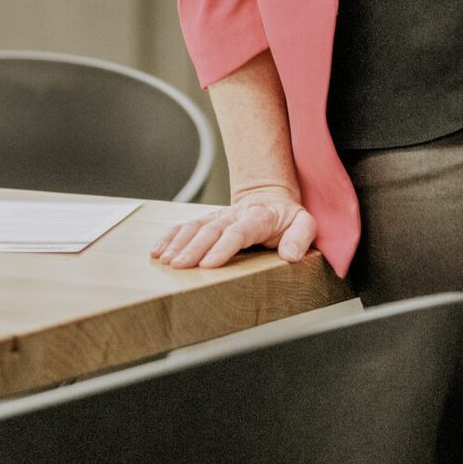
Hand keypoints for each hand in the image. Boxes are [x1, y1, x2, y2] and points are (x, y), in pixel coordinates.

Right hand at [151, 185, 316, 269]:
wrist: (270, 197)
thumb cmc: (287, 218)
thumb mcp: (305, 224)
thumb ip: (301, 238)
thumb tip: (290, 255)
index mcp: (259, 217)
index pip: (240, 231)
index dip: (224, 246)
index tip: (209, 263)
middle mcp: (234, 215)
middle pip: (212, 230)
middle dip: (194, 248)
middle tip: (180, 266)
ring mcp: (218, 217)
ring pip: (195, 227)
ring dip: (179, 243)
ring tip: (166, 261)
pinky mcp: (207, 220)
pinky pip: (185, 227)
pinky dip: (169, 237)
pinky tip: (157, 251)